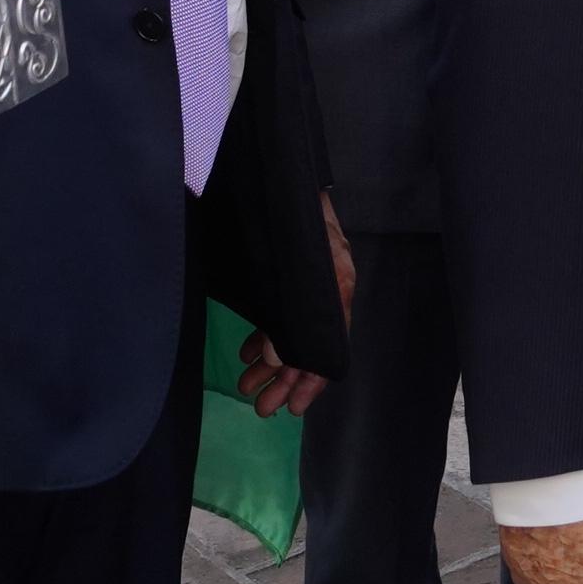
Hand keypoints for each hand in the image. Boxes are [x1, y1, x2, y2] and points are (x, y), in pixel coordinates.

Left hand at [230, 193, 359, 418]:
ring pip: (289, 335)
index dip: (311, 381)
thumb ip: (292, 310)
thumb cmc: (297, 214)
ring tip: (246, 386)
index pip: (329, 348)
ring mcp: (306, 285)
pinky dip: (262, 336)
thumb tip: (276, 356)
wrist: (287, 174)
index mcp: (336, 288)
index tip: (293, 409)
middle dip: (283, 380)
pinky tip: (246, 351)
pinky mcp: (287, 277)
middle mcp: (326, 291)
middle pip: (307, 348)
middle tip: (260, 408)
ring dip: (268, 363)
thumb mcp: (303, 261)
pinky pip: (278, 315)